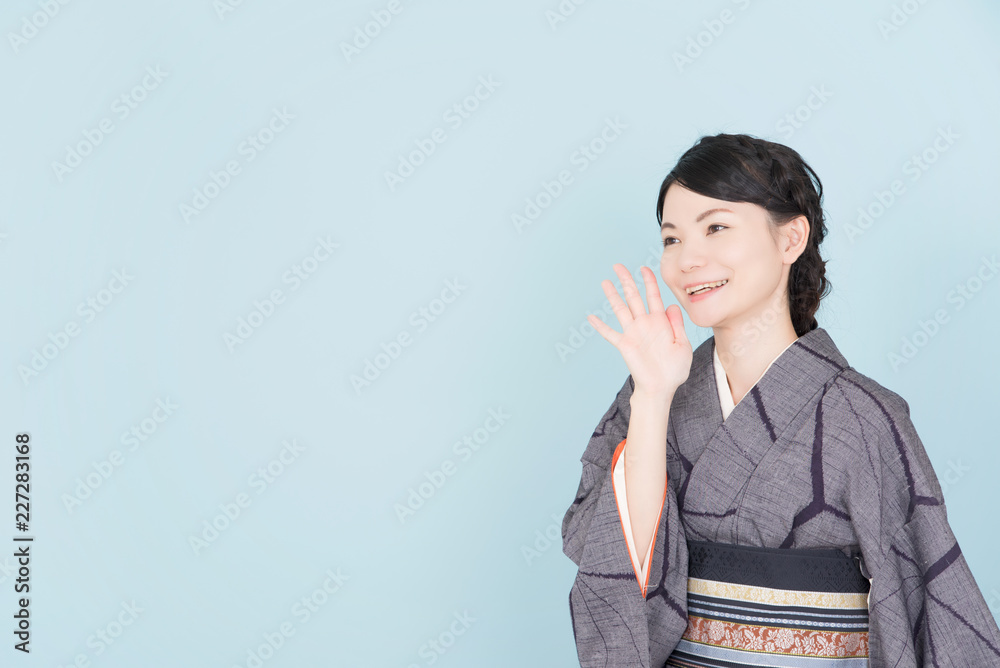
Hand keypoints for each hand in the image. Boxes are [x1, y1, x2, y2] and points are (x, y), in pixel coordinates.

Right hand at [587, 264, 691, 398]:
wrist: (662, 388)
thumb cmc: (674, 370)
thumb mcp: (683, 345)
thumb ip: (677, 325)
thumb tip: (671, 306)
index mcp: (660, 321)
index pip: (653, 295)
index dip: (649, 280)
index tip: (643, 268)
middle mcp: (644, 323)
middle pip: (633, 296)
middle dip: (626, 280)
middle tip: (618, 266)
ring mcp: (633, 333)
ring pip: (621, 309)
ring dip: (613, 296)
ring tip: (605, 282)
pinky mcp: (624, 345)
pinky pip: (610, 333)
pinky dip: (600, 326)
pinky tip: (591, 318)